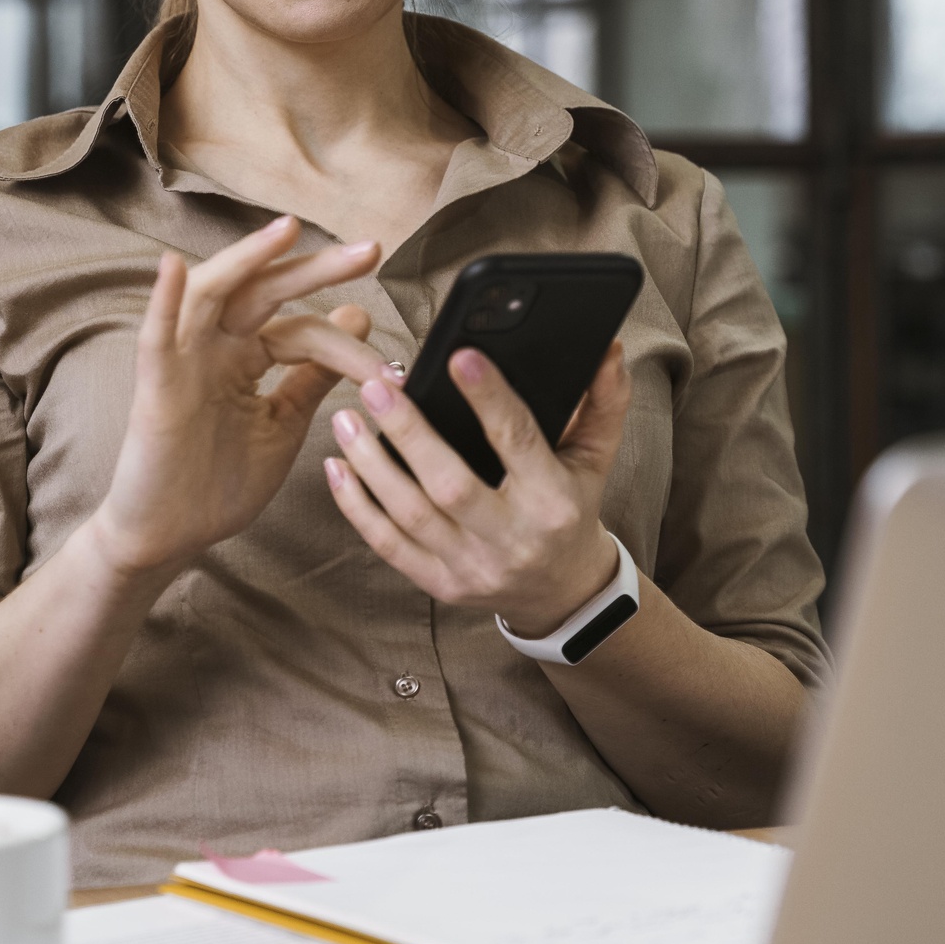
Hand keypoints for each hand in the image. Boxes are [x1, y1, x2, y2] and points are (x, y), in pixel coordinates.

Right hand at [92, 215, 384, 581]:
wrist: (170, 539)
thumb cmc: (218, 484)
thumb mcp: (283, 423)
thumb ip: (314, 374)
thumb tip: (357, 318)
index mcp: (247, 356)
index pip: (305, 331)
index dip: (350, 346)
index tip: (395, 372)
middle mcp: (216, 347)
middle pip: (267, 292)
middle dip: (318, 269)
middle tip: (371, 250)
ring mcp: (184, 362)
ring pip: (213, 294)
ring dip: (247, 260)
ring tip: (285, 230)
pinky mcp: (156, 389)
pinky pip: (156, 338)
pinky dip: (164, 301)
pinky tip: (174, 268)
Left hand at [324, 341, 630, 637]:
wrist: (561, 592)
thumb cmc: (571, 510)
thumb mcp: (595, 459)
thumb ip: (603, 404)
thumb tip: (607, 351)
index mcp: (552, 502)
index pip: (517, 442)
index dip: (489, 399)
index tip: (460, 356)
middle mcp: (511, 539)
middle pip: (450, 485)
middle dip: (409, 432)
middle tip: (375, 384)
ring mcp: (470, 567)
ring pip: (409, 514)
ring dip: (371, 464)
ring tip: (346, 416)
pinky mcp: (439, 584)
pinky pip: (387, 544)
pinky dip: (356, 505)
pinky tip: (336, 466)